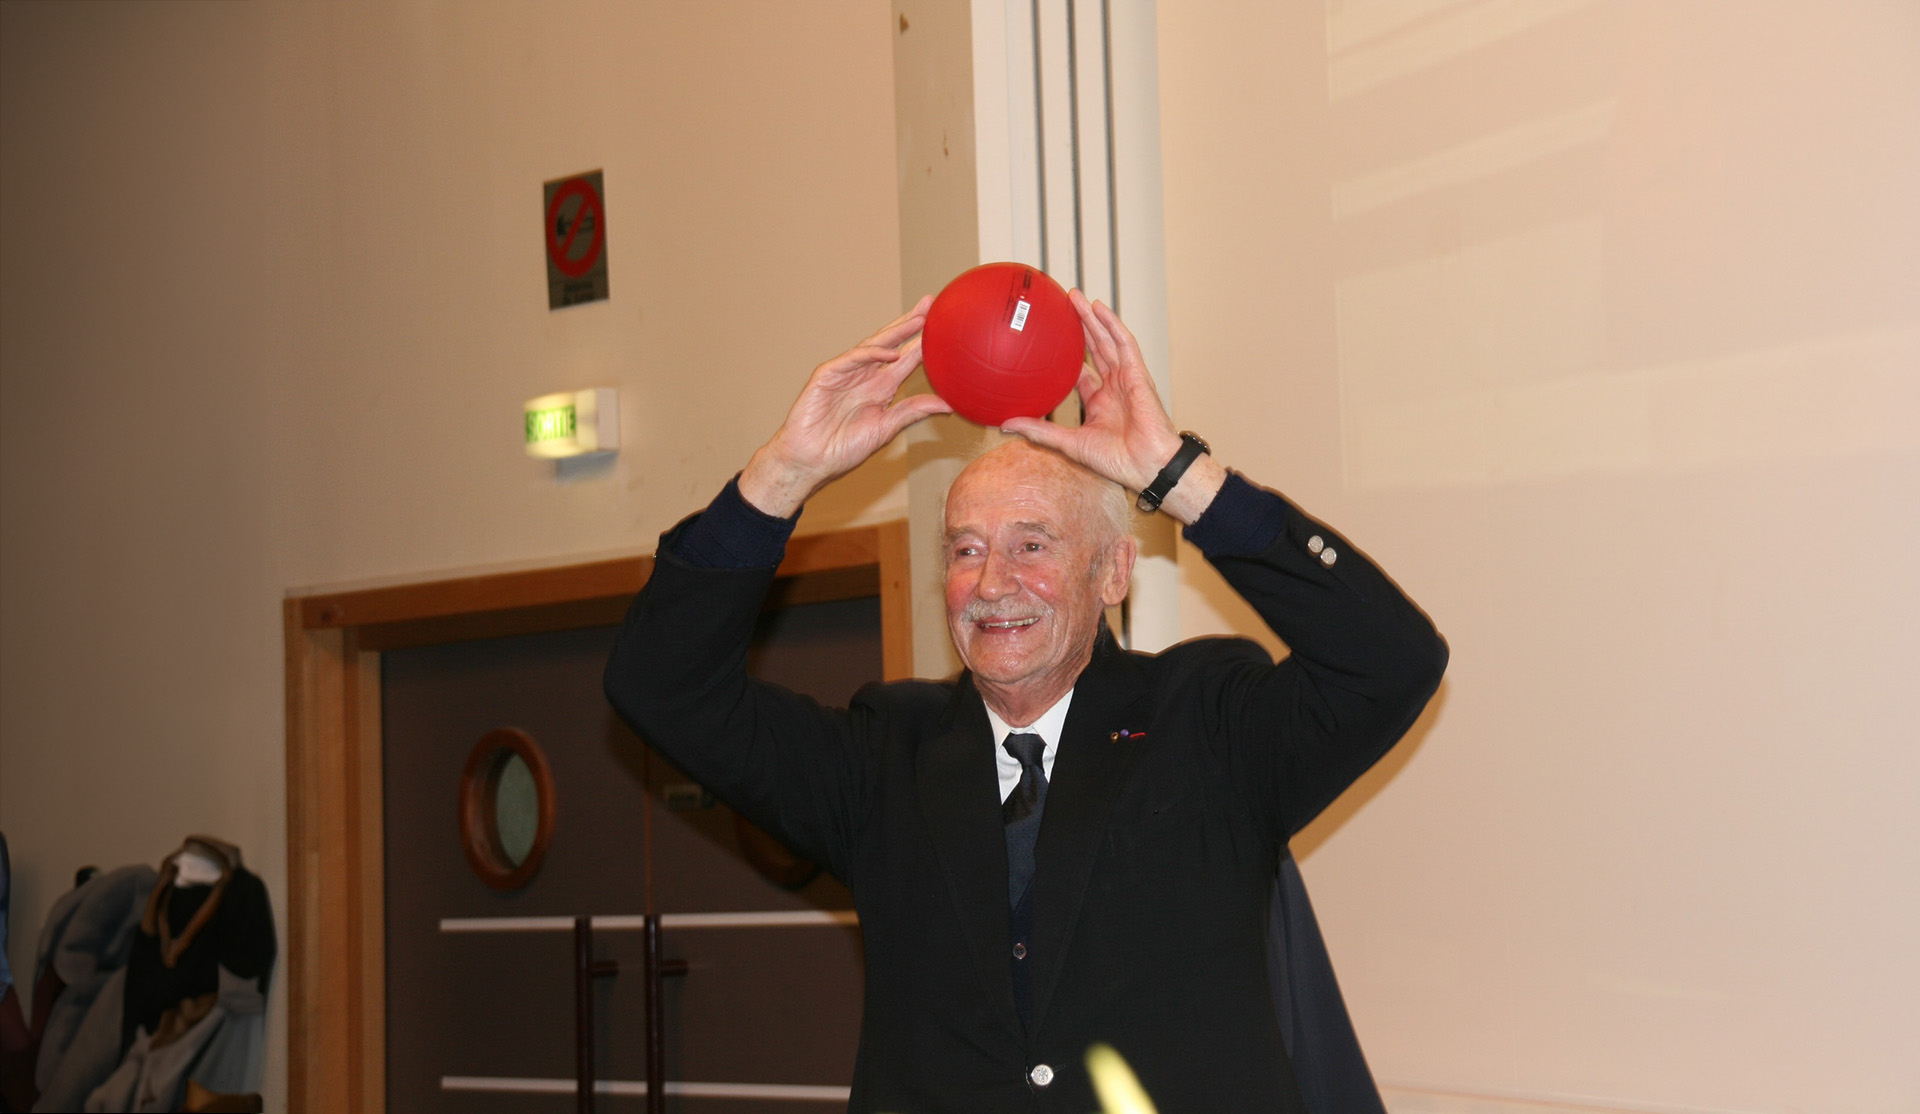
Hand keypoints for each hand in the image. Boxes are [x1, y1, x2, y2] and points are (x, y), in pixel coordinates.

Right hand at [739, 296, 951, 516]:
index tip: (945, 327)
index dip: (923, 341)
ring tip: (918, 319)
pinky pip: (851, 359)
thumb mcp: (886, 429)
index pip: (906, 358)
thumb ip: (912, 412)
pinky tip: (891, 352)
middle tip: (930, 304)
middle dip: (910, 323)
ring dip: (895, 332)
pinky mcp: (827, 375)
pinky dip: (871, 355)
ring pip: (873, 345)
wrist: (810, 461)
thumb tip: (948, 404)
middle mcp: (865, 376)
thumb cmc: (843, 449)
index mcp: (881, 388)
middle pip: (891, 342)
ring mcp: (845, 373)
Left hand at [1001, 292, 1224, 521]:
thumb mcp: (1069, 444)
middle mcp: (1113, 387)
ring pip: (1106, 340)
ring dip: (1091, 318)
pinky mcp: (1139, 373)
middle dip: (1078, 328)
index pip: (1080, 374)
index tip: (1048, 343)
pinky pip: (1124, 343)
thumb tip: (1004, 424)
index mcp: (1099, 403)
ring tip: (1075, 297)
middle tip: (1060, 307)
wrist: (1147, 466)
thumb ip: (1039, 431)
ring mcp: (1126, 378)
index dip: (1065, 357)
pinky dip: (1112, 324)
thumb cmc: (1116, 461)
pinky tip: (1098, 308)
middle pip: (1093, 350)